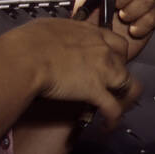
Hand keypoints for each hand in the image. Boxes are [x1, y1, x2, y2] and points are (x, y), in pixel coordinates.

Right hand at [9, 17, 141, 129]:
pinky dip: (113, 120)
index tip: (109, 61)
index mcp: (90, 33)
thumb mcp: (49, 27)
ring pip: (128, 85)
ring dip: (123, 97)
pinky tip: (107, 126)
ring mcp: (102, 71)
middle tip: (109, 84)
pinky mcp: (95, 91)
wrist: (25, 57)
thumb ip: (62, 34)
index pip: (117, 43)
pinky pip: (113, 109)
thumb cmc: (28, 42)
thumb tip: (56, 39)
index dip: (116, 55)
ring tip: (116, 106)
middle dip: (119, 74)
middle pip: (125, 63)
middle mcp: (102, 50)